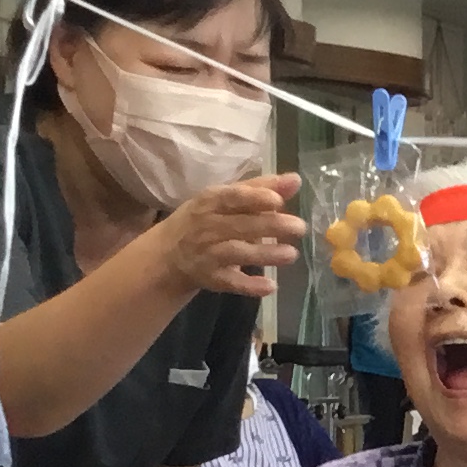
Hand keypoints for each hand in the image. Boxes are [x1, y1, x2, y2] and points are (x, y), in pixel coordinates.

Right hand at [161, 173, 305, 299]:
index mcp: (211, 201)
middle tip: (299, 227)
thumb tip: (295, 180)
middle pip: (240, 225)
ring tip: (291, 254)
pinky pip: (231, 282)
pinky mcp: (210, 278)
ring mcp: (207, 253)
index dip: (255, 198)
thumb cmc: (205, 219)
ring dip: (264, 254)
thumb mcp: (225, 199)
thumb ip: (260, 189)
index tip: (278, 201)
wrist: (168, 254)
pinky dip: (249, 285)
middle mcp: (207, 226)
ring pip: (236, 252)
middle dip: (270, 226)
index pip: (232, 197)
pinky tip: (271, 286)